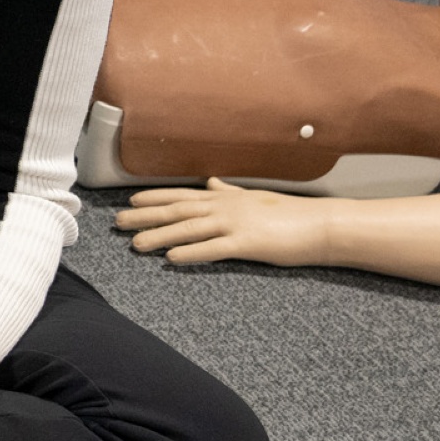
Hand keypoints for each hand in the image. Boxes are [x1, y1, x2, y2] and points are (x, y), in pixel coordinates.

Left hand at [116, 179, 327, 268]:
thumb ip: (229, 192)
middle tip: (117, 224)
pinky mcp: (247, 243)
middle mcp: (225, 207)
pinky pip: (213, 248)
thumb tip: (211, 182)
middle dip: (145, 217)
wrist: (322, 225)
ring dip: (159, 236)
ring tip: (135, 245)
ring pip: (189, 229)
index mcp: (225, 197)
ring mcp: (235, 224)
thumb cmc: (290, 214)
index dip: (154, 198)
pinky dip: (191, 252)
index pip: (182, 195)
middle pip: (177, 211)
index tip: (130, 201)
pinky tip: (171, 258)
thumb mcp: (255, 198)